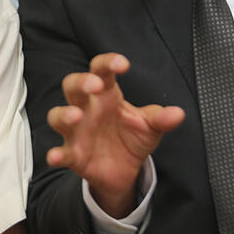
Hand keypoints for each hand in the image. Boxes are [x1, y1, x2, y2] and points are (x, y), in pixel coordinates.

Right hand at [46, 53, 183, 217]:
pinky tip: (56, 157)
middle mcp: (87, 109)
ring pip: (58, 115)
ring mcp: (77, 131)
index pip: (101, 70)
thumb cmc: (131, 137)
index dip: (108, 63)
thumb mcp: (150, 126)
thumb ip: (162, 119)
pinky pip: (60, 152)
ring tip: (76, 115)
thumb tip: (178, 114)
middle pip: (73, 86)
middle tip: (95, 84)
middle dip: (80, 82)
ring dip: (64, 114)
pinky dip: (55, 154)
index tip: (122, 64)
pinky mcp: (72, 155)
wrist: (125, 169)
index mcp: (106, 95)